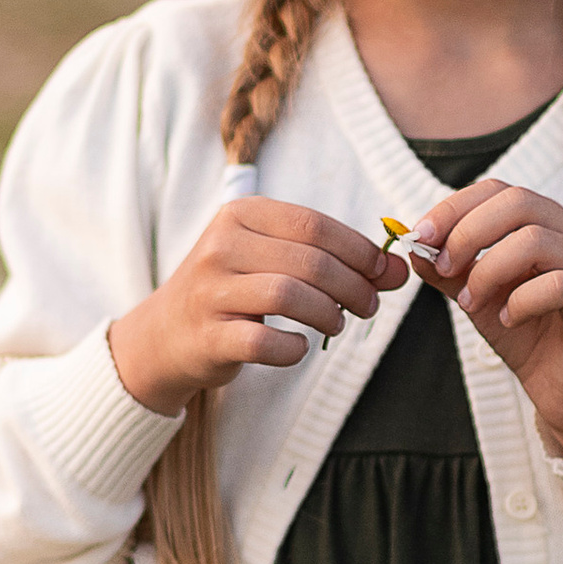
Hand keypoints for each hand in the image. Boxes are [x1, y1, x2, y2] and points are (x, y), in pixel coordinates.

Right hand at [108, 201, 407, 417]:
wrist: (164, 336)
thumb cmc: (233, 292)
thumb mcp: (274, 261)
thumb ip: (333, 260)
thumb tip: (398, 270)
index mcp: (240, 215)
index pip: (315, 225)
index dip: (360, 251)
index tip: (385, 273)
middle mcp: (221, 246)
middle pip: (309, 261)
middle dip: (353, 286)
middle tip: (369, 306)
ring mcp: (210, 292)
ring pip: (289, 296)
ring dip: (328, 314)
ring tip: (337, 324)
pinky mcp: (207, 336)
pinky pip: (264, 342)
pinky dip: (292, 348)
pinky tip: (299, 347)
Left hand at [407, 179, 562, 467]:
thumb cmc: (528, 339)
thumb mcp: (478, 299)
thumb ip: (451, 272)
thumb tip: (415, 246)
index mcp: (551, 226)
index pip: (501, 190)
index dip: (456, 207)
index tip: (421, 235)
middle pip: (520, 203)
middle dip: (468, 232)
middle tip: (444, 268)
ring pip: (536, 241)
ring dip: (489, 270)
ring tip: (471, 303)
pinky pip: (558, 285)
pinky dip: (520, 300)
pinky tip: (506, 319)